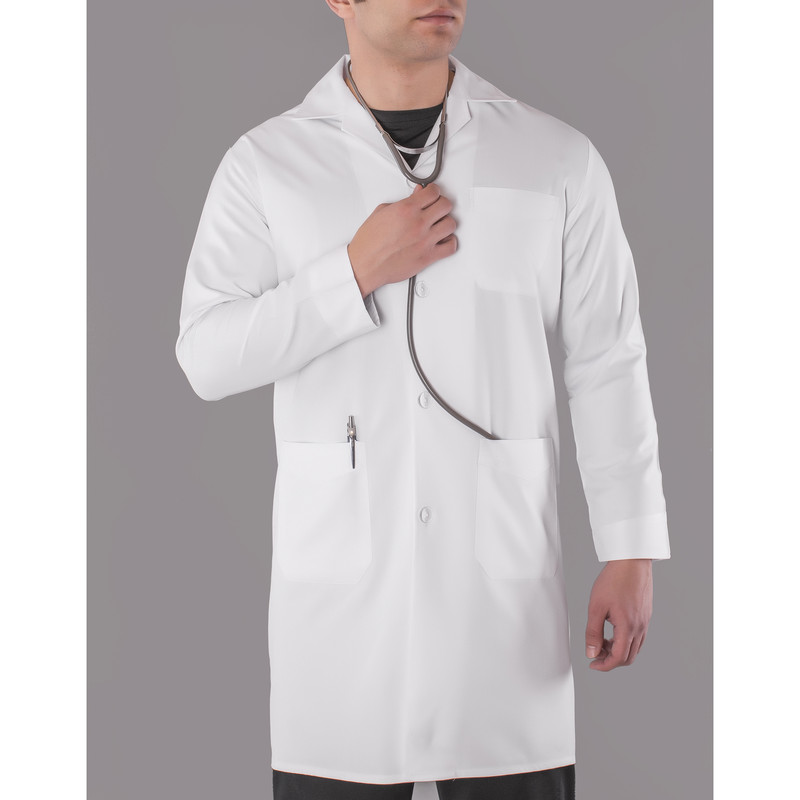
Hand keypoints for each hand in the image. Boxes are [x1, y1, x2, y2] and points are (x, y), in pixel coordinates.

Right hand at [347, 183, 457, 297]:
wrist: (365, 264)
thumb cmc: (369, 242)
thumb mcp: (381, 212)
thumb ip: (402, 201)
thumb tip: (416, 195)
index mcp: (406, 209)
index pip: (433, 192)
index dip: (434, 191)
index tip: (432, 194)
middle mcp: (418, 223)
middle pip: (445, 205)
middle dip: (442, 204)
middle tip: (437, 208)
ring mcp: (425, 240)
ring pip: (451, 224)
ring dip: (446, 222)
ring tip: (439, 224)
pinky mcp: (427, 256)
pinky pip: (450, 247)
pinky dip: (450, 242)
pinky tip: (443, 240)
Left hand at [585, 558, 652, 670]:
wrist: (631, 562)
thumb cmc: (614, 580)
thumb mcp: (596, 607)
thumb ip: (593, 632)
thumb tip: (591, 652)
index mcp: (628, 627)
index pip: (619, 658)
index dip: (605, 665)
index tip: (592, 664)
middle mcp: (640, 627)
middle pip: (628, 657)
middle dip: (611, 660)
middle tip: (595, 653)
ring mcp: (645, 622)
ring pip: (634, 648)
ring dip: (618, 651)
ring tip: (602, 641)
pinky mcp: (646, 615)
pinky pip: (638, 637)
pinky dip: (626, 641)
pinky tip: (613, 631)